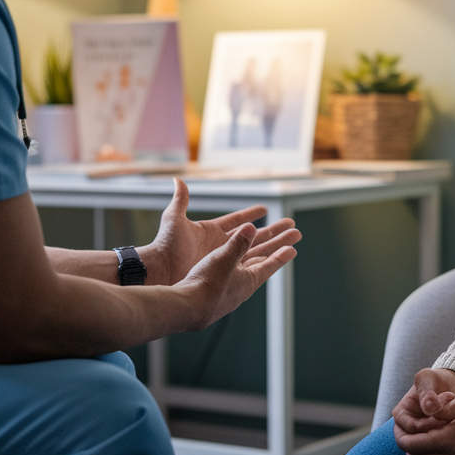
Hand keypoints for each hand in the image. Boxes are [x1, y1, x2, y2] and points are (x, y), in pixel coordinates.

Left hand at [139, 178, 298, 284]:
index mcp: (210, 231)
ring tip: (295, 239)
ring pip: (255, 251)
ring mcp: (223, 260)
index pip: (236, 221)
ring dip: (275, 245)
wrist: (160, 272)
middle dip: (273, 231)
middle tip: (292, 225)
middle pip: (252, 236)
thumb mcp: (174, 219)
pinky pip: (249, 267)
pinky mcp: (224, 273)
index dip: (250, 214)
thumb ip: (181, 200)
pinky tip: (279, 261)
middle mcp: (219, 246)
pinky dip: (265, 263)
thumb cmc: (166, 246)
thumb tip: (177, 181)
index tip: (266, 209)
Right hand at [175, 219, 298, 328]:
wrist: (186, 309)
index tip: (293, 246)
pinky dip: (238, 262)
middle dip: (276, 245)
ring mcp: (229, 290)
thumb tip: (252, 227)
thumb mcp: (224, 259)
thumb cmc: (207, 286)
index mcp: (249, 280)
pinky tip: (235, 263)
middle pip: (262, 261)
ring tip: (265, 245)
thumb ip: (238, 243)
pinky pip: (232, 272)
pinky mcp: (215, 292)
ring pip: (247, 266)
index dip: (282, 254)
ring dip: (257, 253)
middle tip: (292, 233)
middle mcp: (242, 286)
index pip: (270, 264)